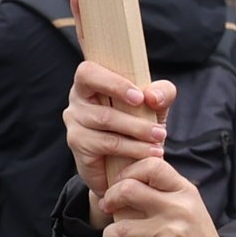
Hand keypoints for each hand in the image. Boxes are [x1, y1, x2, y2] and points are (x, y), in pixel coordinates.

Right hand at [64, 58, 170, 187]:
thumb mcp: (155, 107)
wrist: (129, 165)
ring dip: (137, 130)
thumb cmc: (138, 128)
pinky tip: (149, 153)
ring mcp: (73, 122)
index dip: (114, 82)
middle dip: (128, 105)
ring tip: (158, 140)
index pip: (90, 71)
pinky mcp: (77, 144)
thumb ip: (162, 93)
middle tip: (158, 128)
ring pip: (105, 119)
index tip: (140, 97)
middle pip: (96, 98)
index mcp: (92, 82)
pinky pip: (106, 143)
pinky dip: (132, 148)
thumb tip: (152, 96)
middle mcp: (77, 99)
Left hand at [94, 143, 235, 236]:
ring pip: (118, 228)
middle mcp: (178, 209)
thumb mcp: (191, 208)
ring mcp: (169, 234)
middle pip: (127, 190)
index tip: (119, 184)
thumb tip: (130, 180)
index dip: (127, 173)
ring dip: (111, 236)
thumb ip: (167, 193)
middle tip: (107, 208)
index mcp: (185, 193)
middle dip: (109, 200)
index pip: (151, 166)